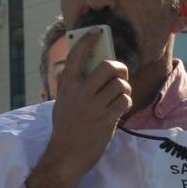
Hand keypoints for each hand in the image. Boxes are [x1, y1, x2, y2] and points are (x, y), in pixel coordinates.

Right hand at [26, 34, 130, 187]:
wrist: (66, 156)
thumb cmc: (64, 128)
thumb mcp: (60, 102)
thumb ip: (67, 85)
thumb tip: (72, 66)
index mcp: (67, 87)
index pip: (77, 55)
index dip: (88, 40)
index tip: (97, 31)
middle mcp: (80, 93)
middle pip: (108, 66)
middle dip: (119, 67)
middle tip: (120, 73)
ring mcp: (94, 107)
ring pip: (120, 85)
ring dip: (124, 88)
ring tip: (120, 95)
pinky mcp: (107, 120)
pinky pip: (124, 101)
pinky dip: (126, 103)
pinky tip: (120, 108)